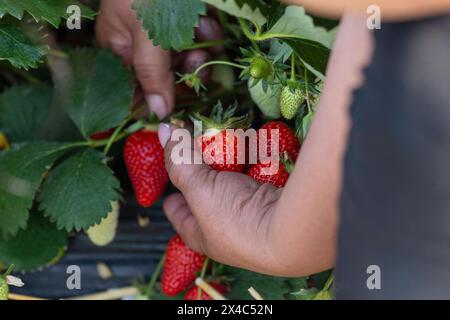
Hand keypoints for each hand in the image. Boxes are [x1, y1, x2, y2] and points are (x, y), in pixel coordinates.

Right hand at [95, 0, 222, 118]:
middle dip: (185, 74)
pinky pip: (196, 39)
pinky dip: (206, 34)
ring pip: (184, 59)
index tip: (178, 110)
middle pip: (165, 77)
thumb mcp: (147, 30)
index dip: (155, 101)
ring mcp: (163, 31)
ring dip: (199, 54)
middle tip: (199, 64)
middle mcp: (140, 43)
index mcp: (120, 48)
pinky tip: (209, 23)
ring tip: (205, 38)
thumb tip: (158, 112)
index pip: (134, 89)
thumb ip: (152, 72)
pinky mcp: (184, 19)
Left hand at [158, 124, 289, 274]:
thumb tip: (163, 129)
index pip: (178, 212)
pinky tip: (254, 145)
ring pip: (235, 182)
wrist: (291, 231)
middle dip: (203, 170)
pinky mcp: (273, 202)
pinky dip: (256, 161)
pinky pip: (260, 177)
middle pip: (207, 193)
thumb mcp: (198, 187)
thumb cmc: (235, 218)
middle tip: (198, 146)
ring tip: (225, 140)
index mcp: (201, 234)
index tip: (170, 174)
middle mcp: (225, 230)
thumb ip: (180, 158)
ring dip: (231, 162)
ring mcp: (251, 217)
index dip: (171, 194)